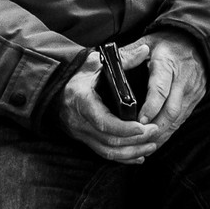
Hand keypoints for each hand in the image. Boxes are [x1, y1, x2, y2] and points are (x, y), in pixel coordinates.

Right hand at [58, 46, 161, 164]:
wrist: (53, 88)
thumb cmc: (78, 74)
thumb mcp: (95, 62)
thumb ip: (121, 59)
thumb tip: (145, 50)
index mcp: (82, 101)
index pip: (103, 122)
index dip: (124, 128)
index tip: (143, 127)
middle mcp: (79, 121)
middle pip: (108, 140)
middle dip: (134, 140)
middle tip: (156, 132)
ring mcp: (80, 133)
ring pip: (106, 151)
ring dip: (131, 152)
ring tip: (152, 145)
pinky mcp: (83, 139)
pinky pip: (103, 153)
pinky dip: (122, 158)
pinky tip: (140, 157)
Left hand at [130, 30, 209, 147]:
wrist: (199, 43)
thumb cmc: (169, 43)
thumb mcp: (148, 41)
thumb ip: (129, 53)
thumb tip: (106, 62)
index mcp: (168, 65)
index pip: (160, 89)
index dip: (151, 106)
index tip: (140, 120)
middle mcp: (182, 81)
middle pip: (171, 110)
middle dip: (155, 128)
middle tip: (137, 139)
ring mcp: (191, 92)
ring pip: (177, 119)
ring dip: (161, 134)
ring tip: (143, 144)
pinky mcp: (195, 99)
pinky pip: (182, 120)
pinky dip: (169, 132)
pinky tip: (156, 140)